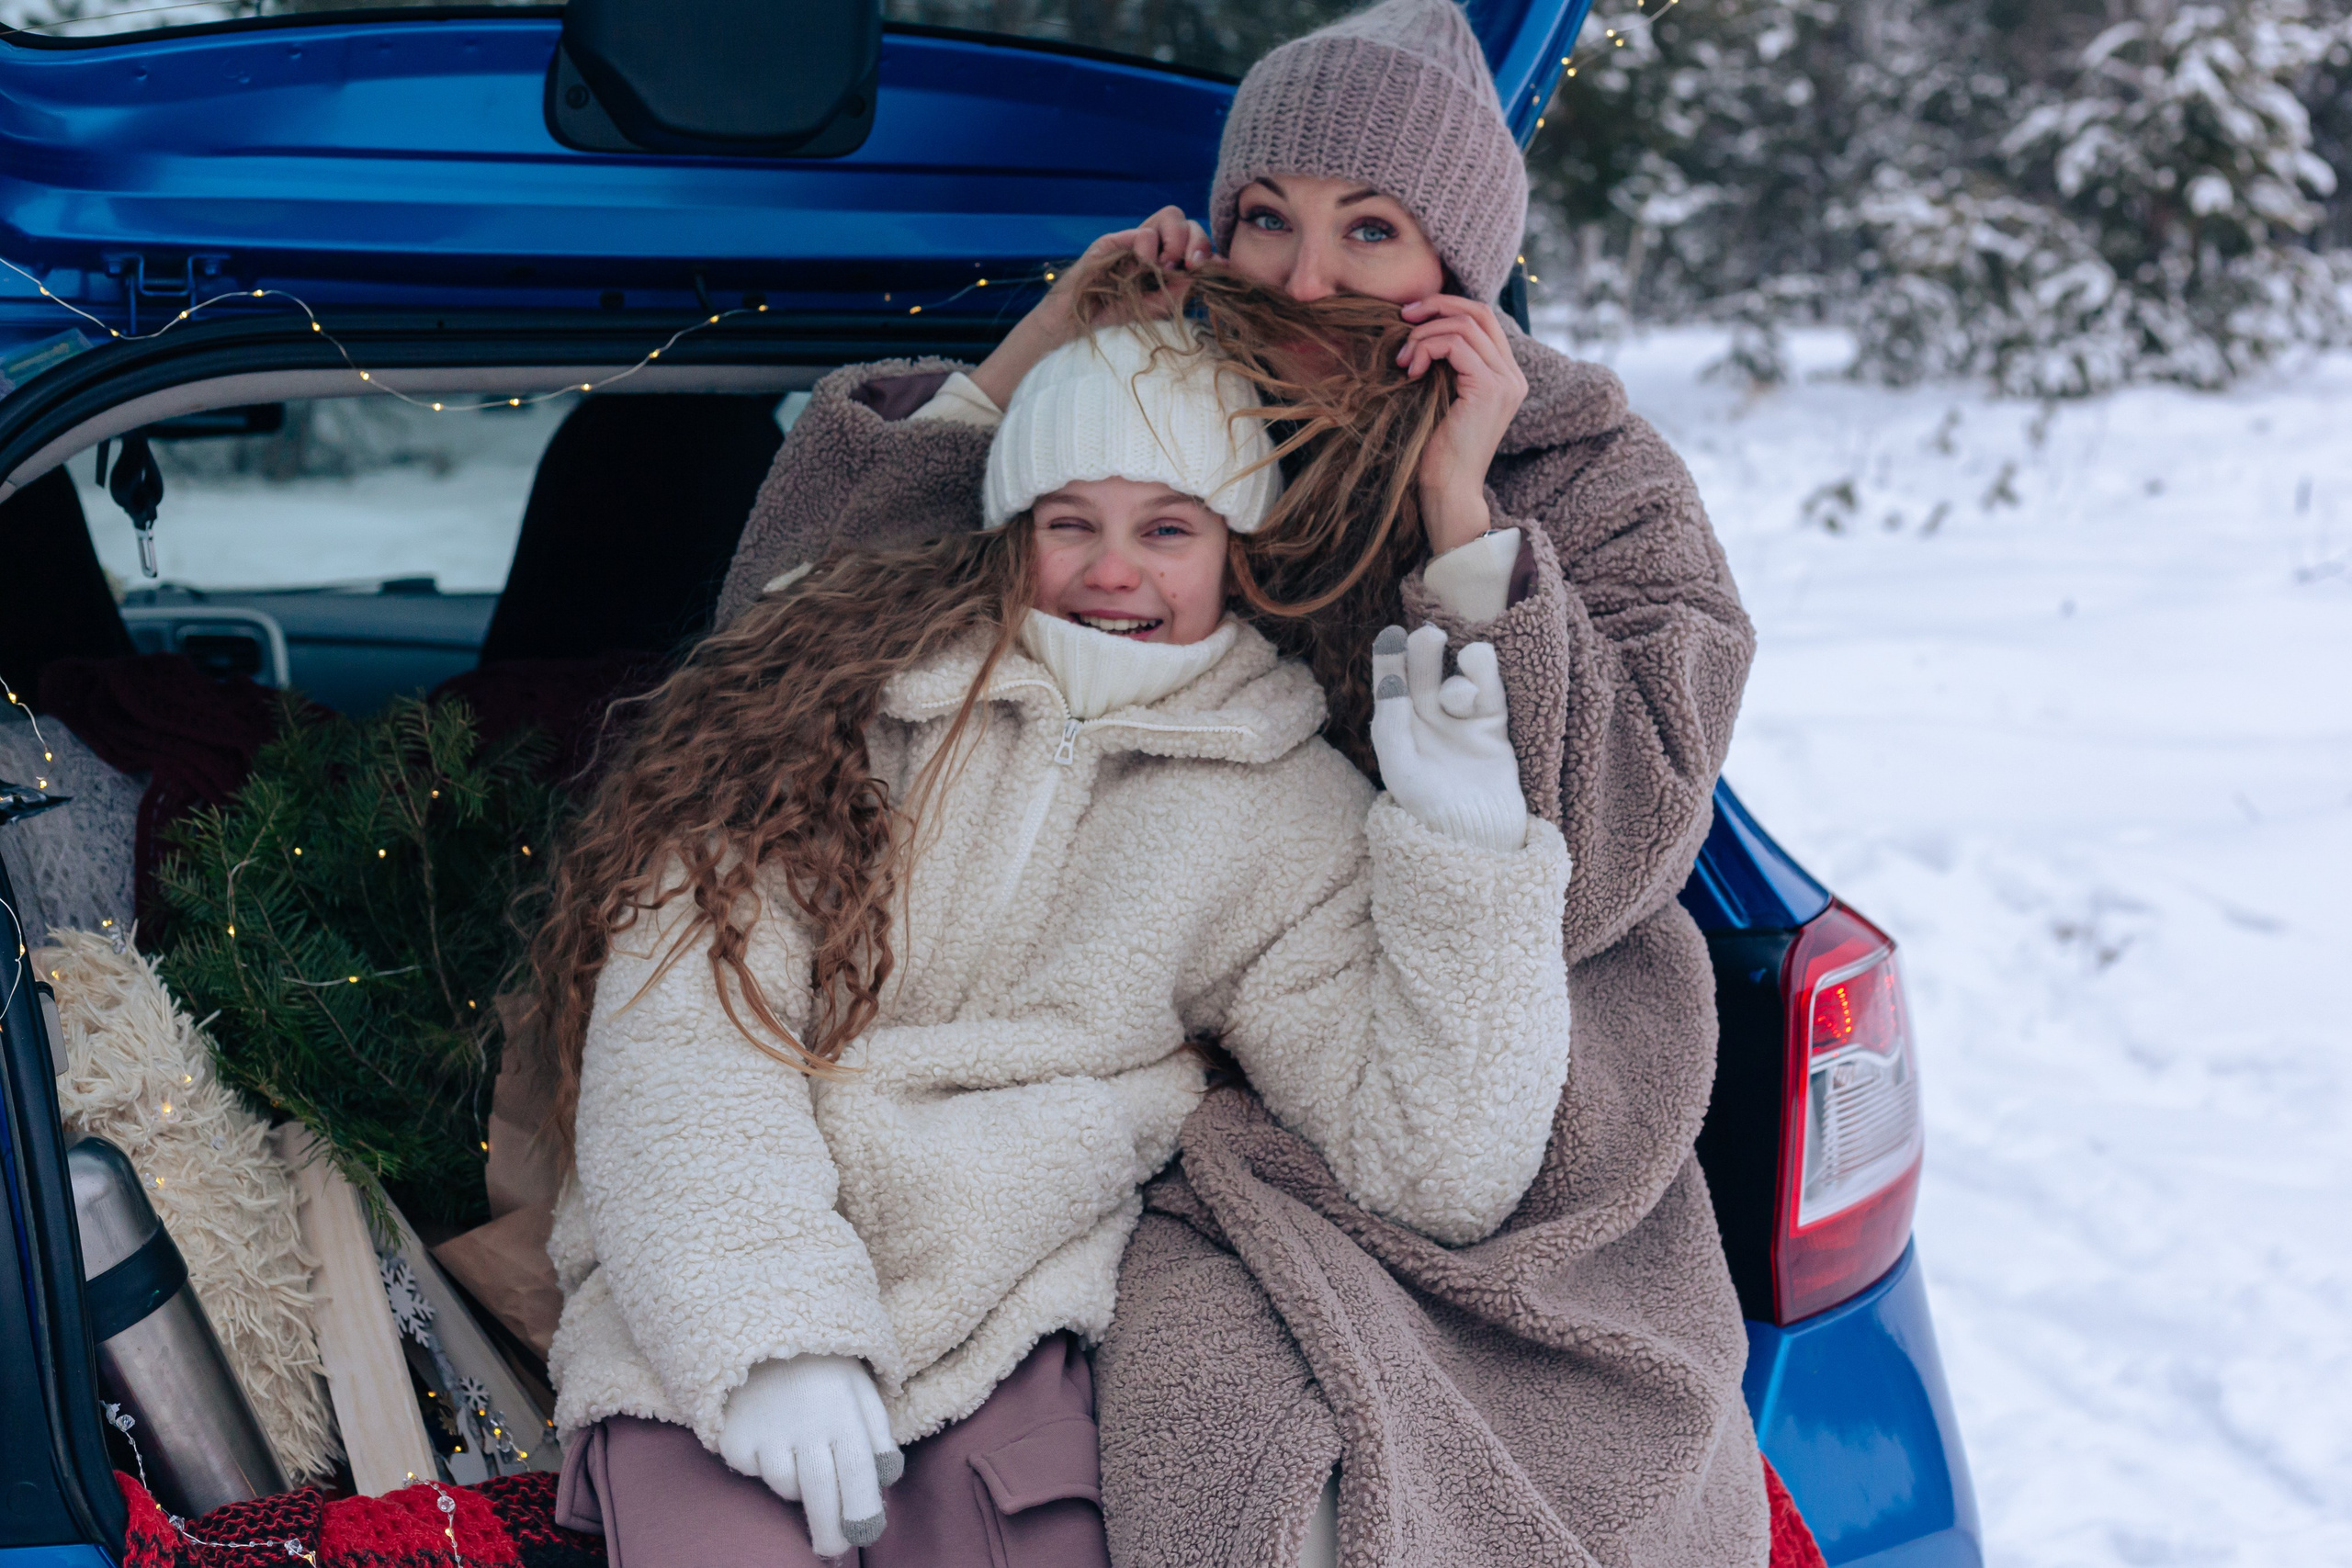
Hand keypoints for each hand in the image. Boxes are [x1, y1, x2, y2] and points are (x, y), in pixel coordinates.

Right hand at [719, 1354, 902, 1557]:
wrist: (762, 1329)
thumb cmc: (823, 1366)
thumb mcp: (861, 1387)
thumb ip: (878, 1431)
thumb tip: (890, 1476)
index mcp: (844, 1412)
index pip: (858, 1472)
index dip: (862, 1510)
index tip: (864, 1536)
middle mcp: (805, 1425)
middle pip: (820, 1492)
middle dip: (829, 1529)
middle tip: (833, 1549)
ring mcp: (767, 1432)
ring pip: (786, 1486)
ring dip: (796, 1487)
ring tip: (800, 1456)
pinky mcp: (735, 1438)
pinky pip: (754, 1472)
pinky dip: (765, 1467)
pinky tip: (770, 1437)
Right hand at [967, 206, 1211, 408]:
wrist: (1071, 327)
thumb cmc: (1108, 318)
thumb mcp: (1151, 308)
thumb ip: (1175, 292)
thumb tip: (1201, 275)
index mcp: (1162, 259)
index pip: (1193, 240)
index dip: (1208, 249)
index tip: (1216, 267)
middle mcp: (1148, 246)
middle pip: (1184, 221)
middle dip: (1197, 240)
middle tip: (1191, 265)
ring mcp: (1129, 242)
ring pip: (1168, 216)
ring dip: (1177, 238)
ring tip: (1168, 264)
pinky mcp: (1109, 244)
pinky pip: (1139, 231)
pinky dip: (1150, 243)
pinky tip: (1149, 262)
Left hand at [1369, 625, 1527, 852]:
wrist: (1480, 840)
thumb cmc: (1430, 810)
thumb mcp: (1401, 771)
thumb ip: (1391, 726)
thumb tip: (1390, 681)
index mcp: (1397, 728)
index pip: (1391, 684)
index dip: (1390, 658)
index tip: (1391, 635)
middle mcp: (1427, 719)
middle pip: (1424, 673)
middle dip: (1424, 652)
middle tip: (1429, 635)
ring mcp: (1461, 720)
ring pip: (1457, 678)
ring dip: (1457, 669)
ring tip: (1460, 685)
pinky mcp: (1493, 724)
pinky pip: (1489, 689)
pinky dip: (1484, 674)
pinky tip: (1479, 662)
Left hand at [1396, 297, 1528, 554]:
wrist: (1447, 490)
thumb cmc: (1436, 450)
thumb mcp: (1441, 396)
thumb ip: (1445, 365)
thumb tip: (1418, 327)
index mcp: (1505, 375)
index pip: (1483, 318)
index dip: (1447, 306)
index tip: (1410, 316)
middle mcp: (1513, 375)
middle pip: (1479, 311)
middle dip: (1437, 305)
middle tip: (1402, 317)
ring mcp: (1506, 381)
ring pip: (1464, 325)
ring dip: (1425, 334)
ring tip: (1403, 361)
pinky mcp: (1490, 388)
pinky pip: (1456, 344)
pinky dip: (1428, 348)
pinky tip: (1412, 372)